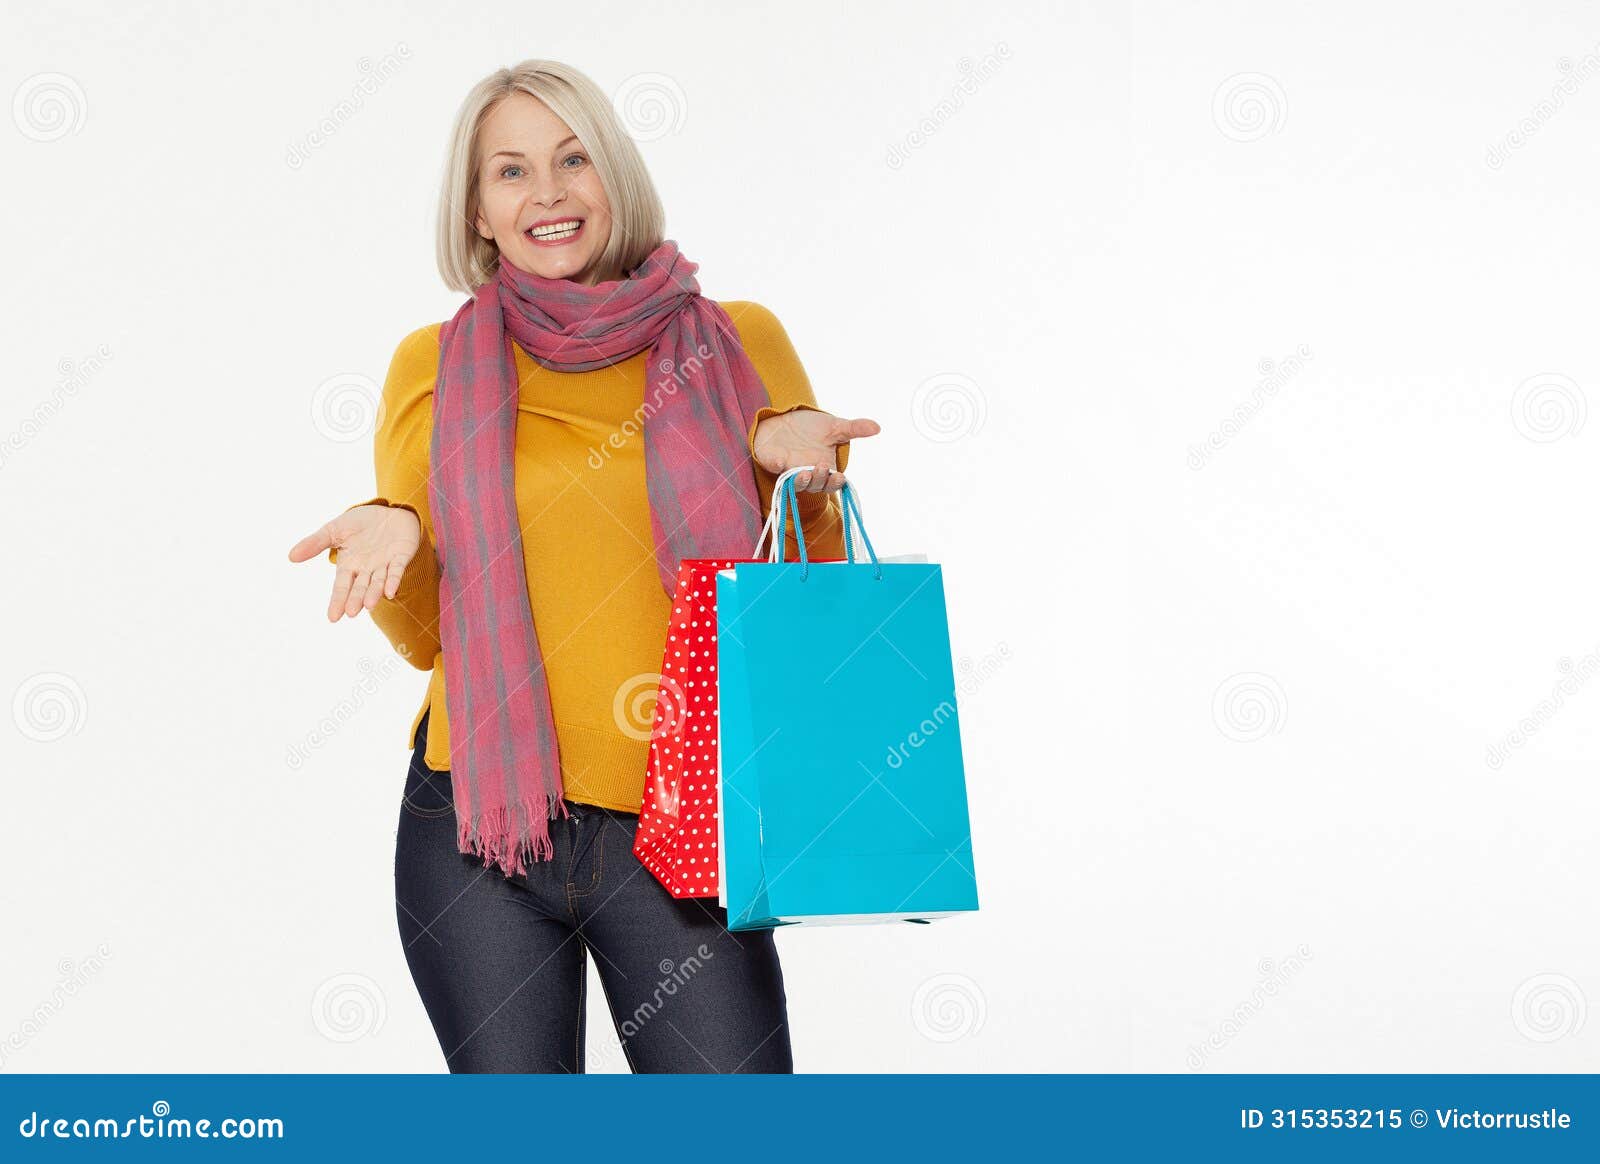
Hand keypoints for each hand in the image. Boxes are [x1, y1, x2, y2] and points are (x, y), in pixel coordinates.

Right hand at [287, 503, 421, 621]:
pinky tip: (391, 592)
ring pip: (378, 582)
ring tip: (368, 606)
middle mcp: (367, 569)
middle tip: (351, 613)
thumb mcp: (334, 530)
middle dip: (355, 599)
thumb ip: (315, 543)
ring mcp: (385, 564)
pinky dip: (394, 580)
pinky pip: (397, 570)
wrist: (388, 511)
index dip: (338, 601)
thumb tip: (290, 557)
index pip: (342, 586)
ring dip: (374, 593)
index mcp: (349, 565)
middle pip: (360, 587)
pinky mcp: (401, 556)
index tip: (333, 618)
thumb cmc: (360, 523)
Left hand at [752, 408, 880, 492]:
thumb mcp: (834, 426)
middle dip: (819, 480)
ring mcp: (789, 471)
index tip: (840, 477)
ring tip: (804, 472)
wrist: (784, 419)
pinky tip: (780, 461)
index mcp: (824, 469)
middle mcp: (808, 474)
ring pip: (797, 485)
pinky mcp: (773, 463)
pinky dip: (777, 465)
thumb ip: (854, 429)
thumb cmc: (810, 428)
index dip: (835, 483)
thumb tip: (877, 427)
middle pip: (815, 486)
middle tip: (821, 466)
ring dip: (801, 481)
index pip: (831, 484)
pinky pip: (774, 468)